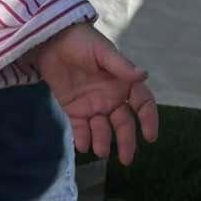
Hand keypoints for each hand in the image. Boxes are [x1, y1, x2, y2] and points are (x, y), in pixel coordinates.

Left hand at [32, 24, 159, 165]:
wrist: (50, 40)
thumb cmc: (81, 42)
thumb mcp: (102, 52)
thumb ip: (121, 66)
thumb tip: (144, 75)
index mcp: (122, 83)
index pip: (142, 104)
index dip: (149, 119)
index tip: (150, 137)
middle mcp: (111, 97)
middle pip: (124, 124)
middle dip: (126, 141)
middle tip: (126, 159)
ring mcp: (92, 105)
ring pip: (102, 129)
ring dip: (103, 141)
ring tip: (99, 150)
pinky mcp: (74, 110)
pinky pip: (81, 129)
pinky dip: (83, 139)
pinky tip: (83, 145)